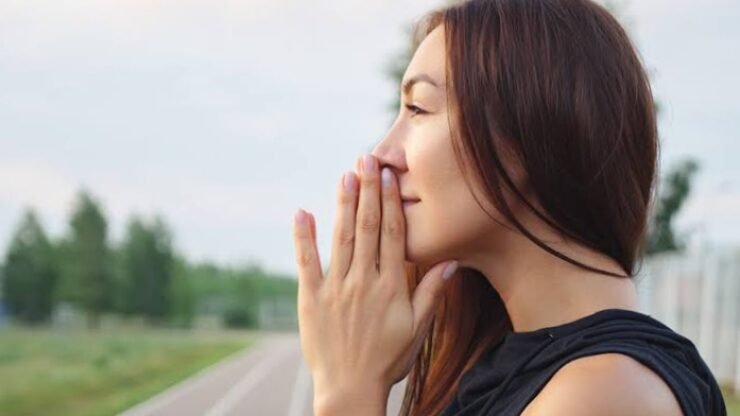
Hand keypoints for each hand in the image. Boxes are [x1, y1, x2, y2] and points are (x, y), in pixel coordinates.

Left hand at [292, 154, 458, 407]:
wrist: (350, 388)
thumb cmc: (388, 360)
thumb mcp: (417, 329)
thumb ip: (431, 293)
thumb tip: (451, 261)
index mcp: (390, 286)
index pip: (391, 234)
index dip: (390, 201)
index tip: (389, 175)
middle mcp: (363, 281)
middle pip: (367, 227)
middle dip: (368, 190)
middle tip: (368, 159)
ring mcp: (336, 288)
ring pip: (341, 238)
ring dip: (344, 204)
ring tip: (346, 174)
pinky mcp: (312, 298)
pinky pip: (307, 262)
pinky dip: (303, 236)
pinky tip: (303, 211)